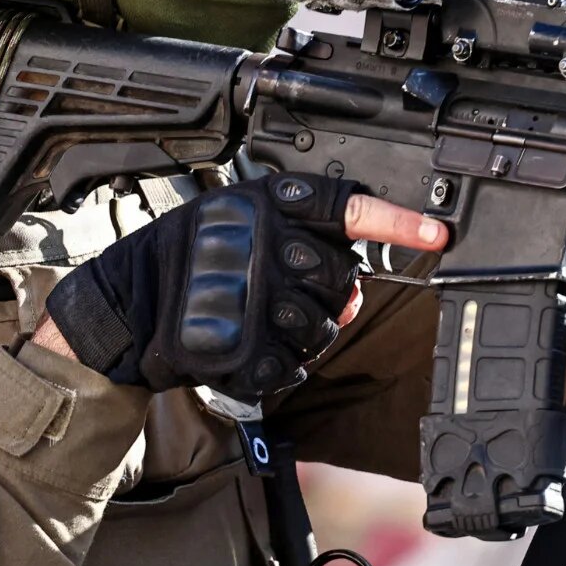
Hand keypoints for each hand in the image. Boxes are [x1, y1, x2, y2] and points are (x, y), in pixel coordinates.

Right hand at [40, 174, 447, 398]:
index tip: (438, 235)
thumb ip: (302, 243)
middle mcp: (270, 244)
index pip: (351, 206)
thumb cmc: (190, 258)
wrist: (128, 302)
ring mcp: (259, 296)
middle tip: (290, 294)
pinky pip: (295, 362)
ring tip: (264, 318)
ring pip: (324, 325)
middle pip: (342, 278)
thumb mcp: (243, 224)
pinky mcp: (248, 343)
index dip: (398, 222)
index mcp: (272, 203)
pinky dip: (279, 361)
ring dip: (304, 331)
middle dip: (327, 294)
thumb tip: (354, 290)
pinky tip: (251, 344)